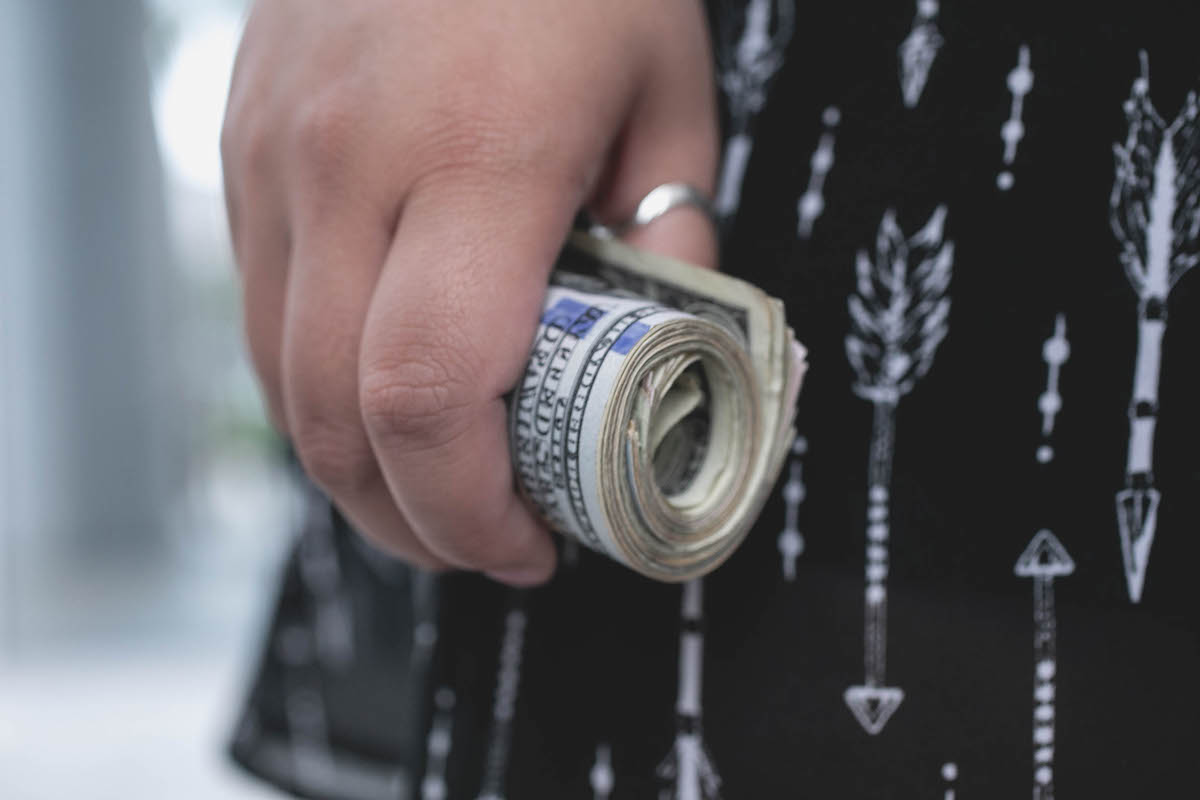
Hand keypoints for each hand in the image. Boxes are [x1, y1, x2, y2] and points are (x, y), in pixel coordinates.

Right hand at [221, 0, 718, 584]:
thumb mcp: (670, 91)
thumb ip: (670, 238)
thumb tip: (655, 350)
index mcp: (475, 155)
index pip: (433, 391)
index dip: (472, 507)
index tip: (530, 545)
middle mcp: (344, 165)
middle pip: (336, 421)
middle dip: (411, 521)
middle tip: (487, 541)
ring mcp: (270, 158)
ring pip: (280, 384)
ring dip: (357, 469)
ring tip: (439, 489)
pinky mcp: (239, 152)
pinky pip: (261, 316)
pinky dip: (319, 390)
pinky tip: (383, 394)